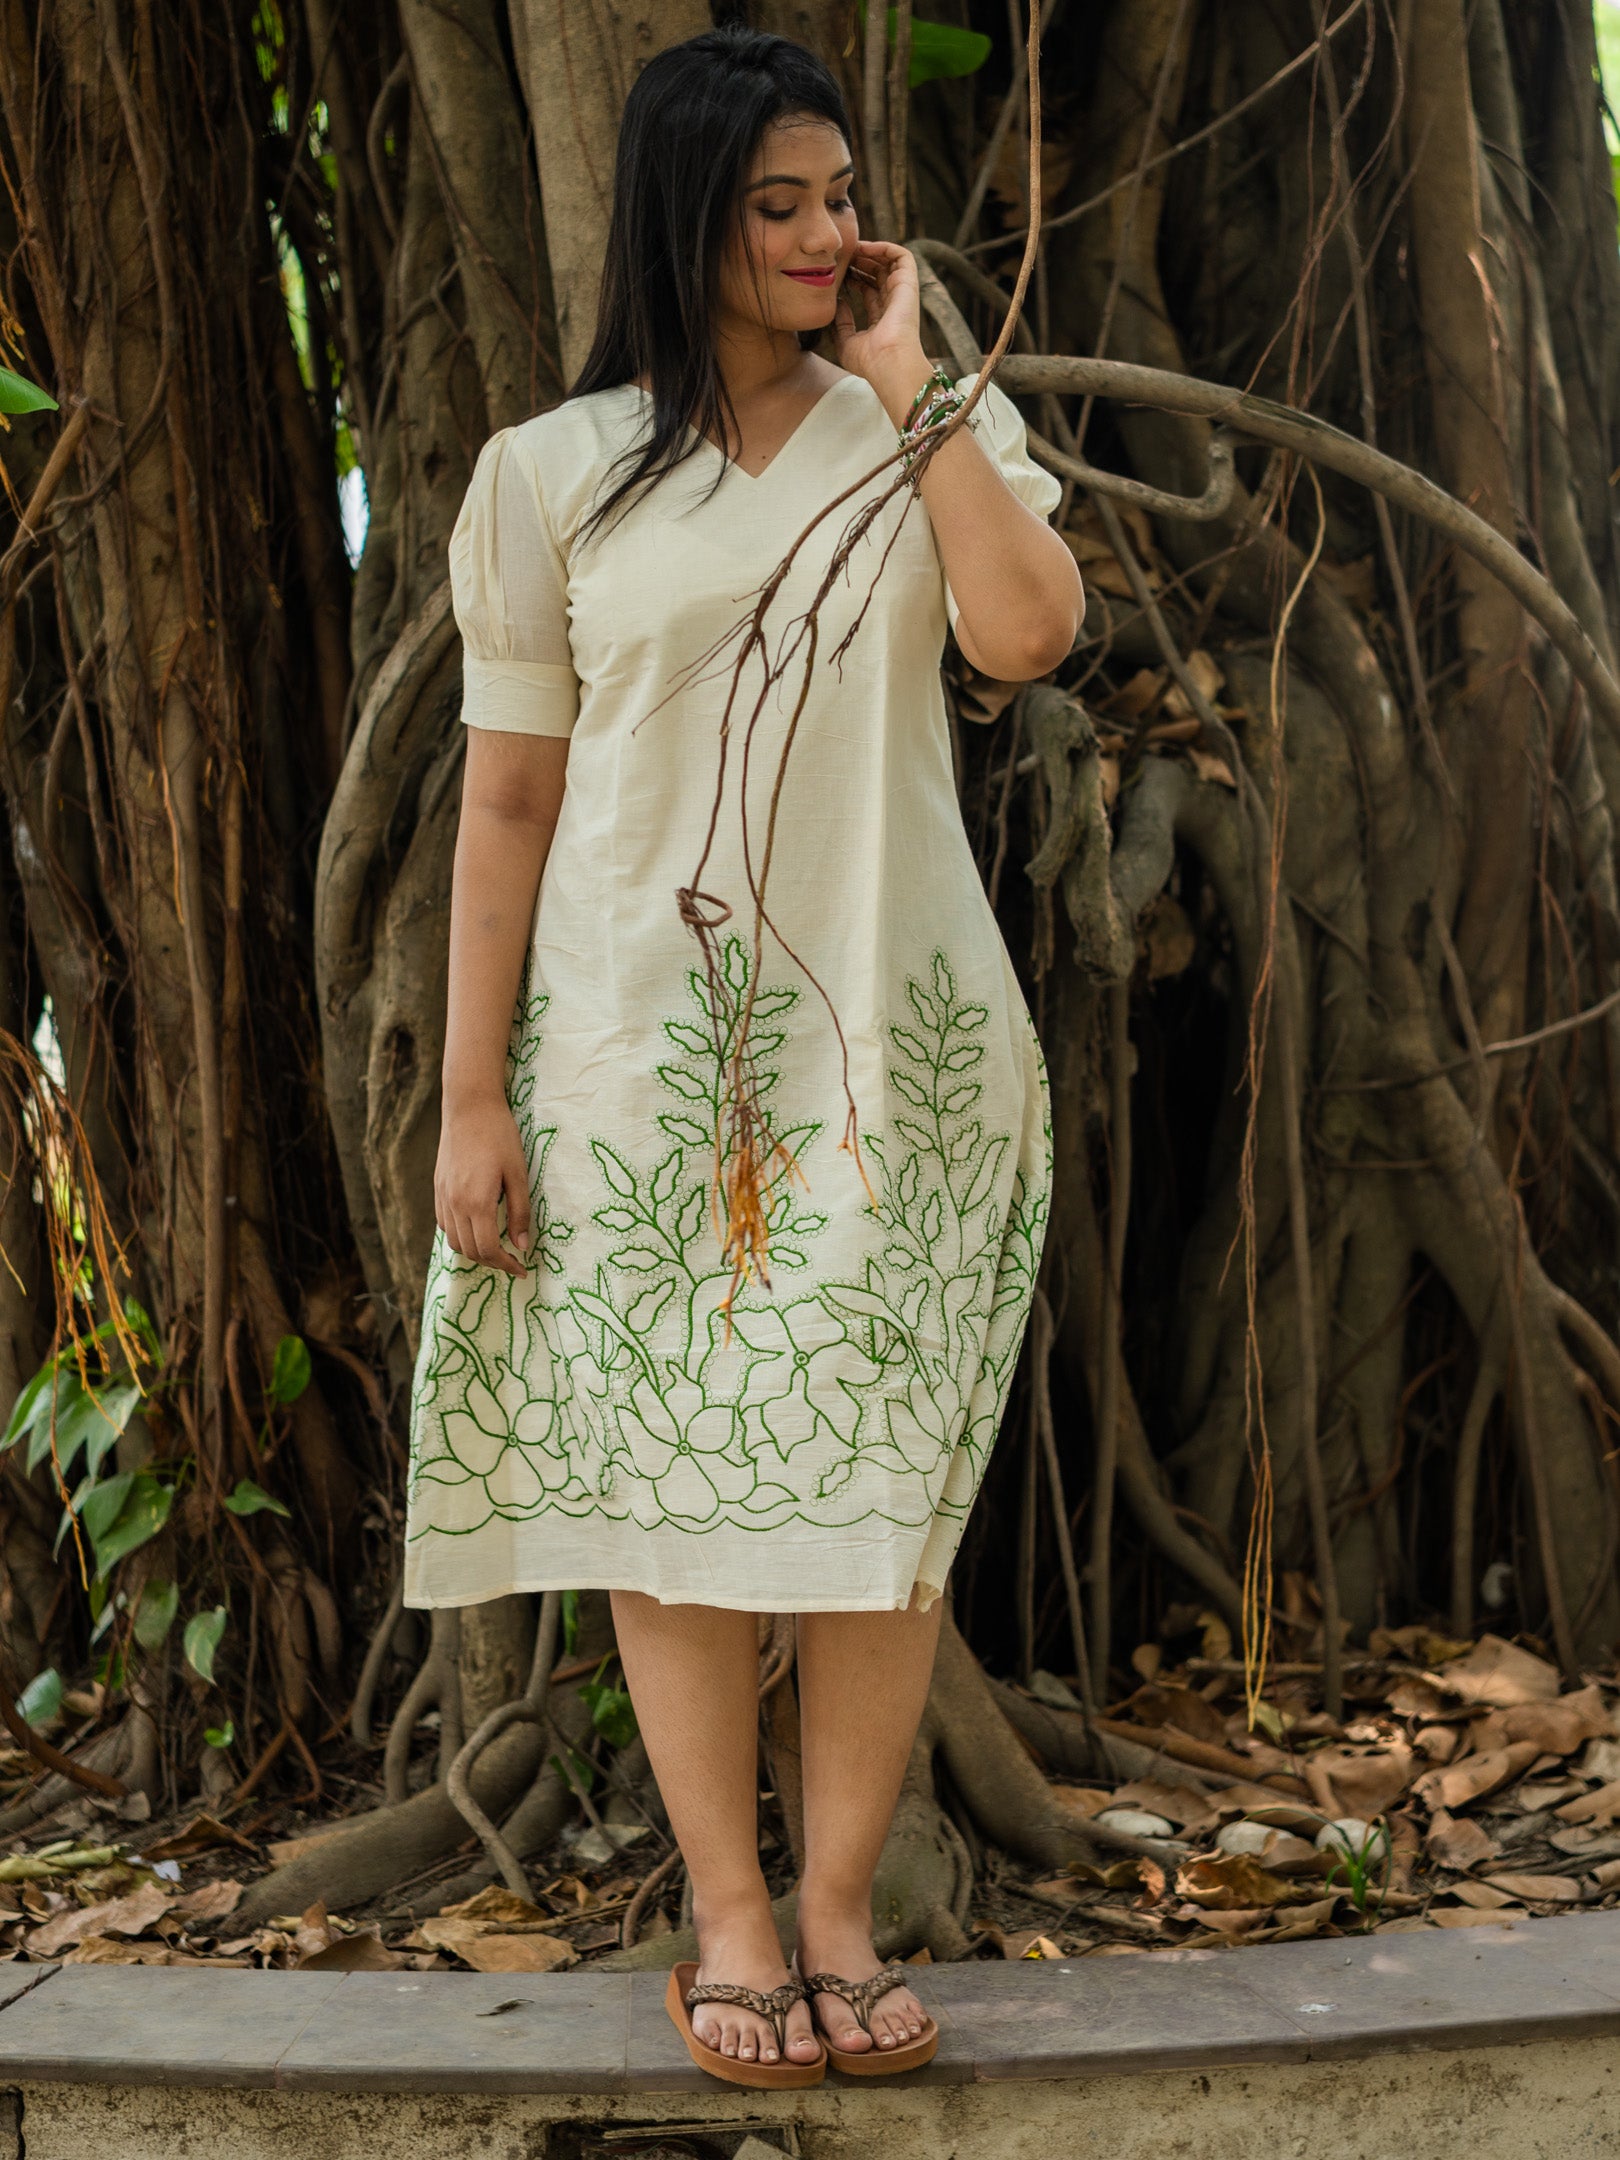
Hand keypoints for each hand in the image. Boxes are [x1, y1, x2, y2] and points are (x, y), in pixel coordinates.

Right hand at [435, 1094, 532, 1276]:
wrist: (469, 1107)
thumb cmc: (500, 1136)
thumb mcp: (518, 1174)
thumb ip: (519, 1212)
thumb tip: (522, 1245)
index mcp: (476, 1202)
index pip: (488, 1249)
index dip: (506, 1264)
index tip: (522, 1269)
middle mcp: (454, 1204)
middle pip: (469, 1250)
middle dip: (492, 1262)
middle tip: (513, 1261)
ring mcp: (443, 1197)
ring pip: (454, 1241)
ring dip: (475, 1251)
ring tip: (497, 1248)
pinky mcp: (438, 1188)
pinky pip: (445, 1224)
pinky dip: (460, 1235)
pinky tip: (477, 1228)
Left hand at [833, 241, 931, 417]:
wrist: (888, 363)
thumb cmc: (869, 361)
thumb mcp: (846, 343)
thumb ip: (842, 323)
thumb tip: (839, 302)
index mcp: (882, 318)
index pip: (869, 291)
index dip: (854, 278)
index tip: (837, 272)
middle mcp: (893, 304)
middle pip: (878, 274)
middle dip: (860, 262)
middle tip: (842, 256)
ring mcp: (902, 294)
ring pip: (889, 262)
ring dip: (871, 251)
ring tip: (852, 248)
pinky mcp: (908, 284)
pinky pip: (901, 256)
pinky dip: (884, 247)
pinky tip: (865, 247)